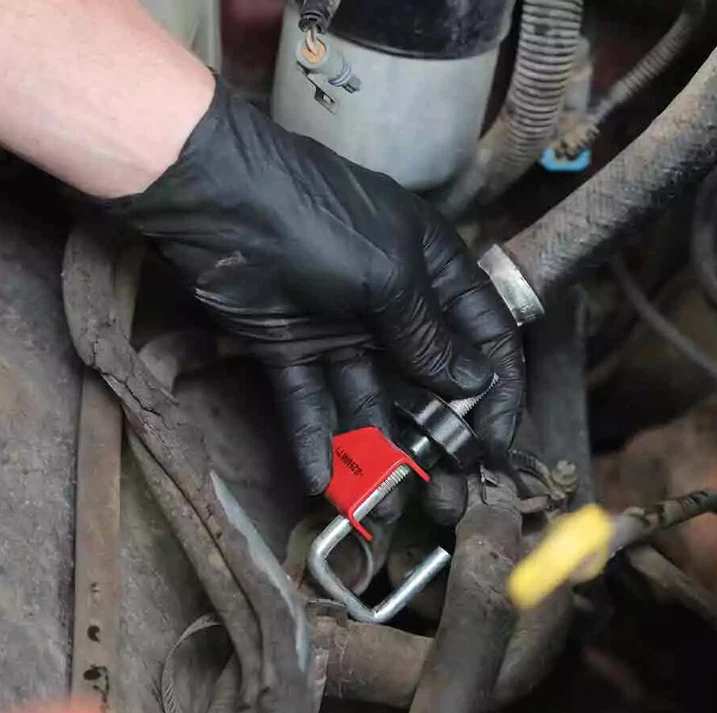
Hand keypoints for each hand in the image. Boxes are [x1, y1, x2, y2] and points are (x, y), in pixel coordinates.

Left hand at [103, 79, 524, 516]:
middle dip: (438, 441)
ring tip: (385, 510)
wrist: (219, 199)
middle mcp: (394, 306)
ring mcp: (342, 330)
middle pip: (427, 384)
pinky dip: (315, 441)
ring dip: (377, 454)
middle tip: (447, 500)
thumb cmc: (321, 220)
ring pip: (369, 402)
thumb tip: (473, 383)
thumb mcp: (391, 276)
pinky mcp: (292, 348)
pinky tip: (322, 482)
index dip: (497, 393)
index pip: (483, 338)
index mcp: (434, 272)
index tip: (497, 446)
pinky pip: (310, 402)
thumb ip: (428, 337)